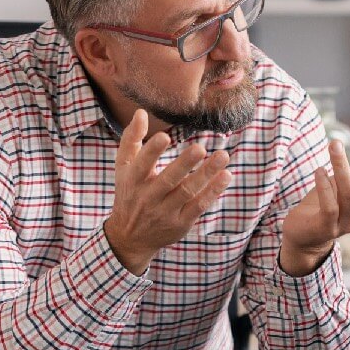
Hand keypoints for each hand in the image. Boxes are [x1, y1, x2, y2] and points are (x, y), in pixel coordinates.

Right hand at [104, 110, 232, 274]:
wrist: (130, 237)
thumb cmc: (130, 193)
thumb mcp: (123, 168)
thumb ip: (131, 139)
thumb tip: (141, 112)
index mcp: (133, 181)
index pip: (141, 165)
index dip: (151, 151)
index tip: (164, 136)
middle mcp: (148, 198)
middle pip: (168, 180)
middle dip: (184, 164)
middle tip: (200, 147)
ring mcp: (165, 212)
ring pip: (187, 192)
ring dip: (206, 174)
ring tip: (223, 156)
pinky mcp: (181, 223)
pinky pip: (198, 206)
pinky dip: (213, 192)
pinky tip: (225, 176)